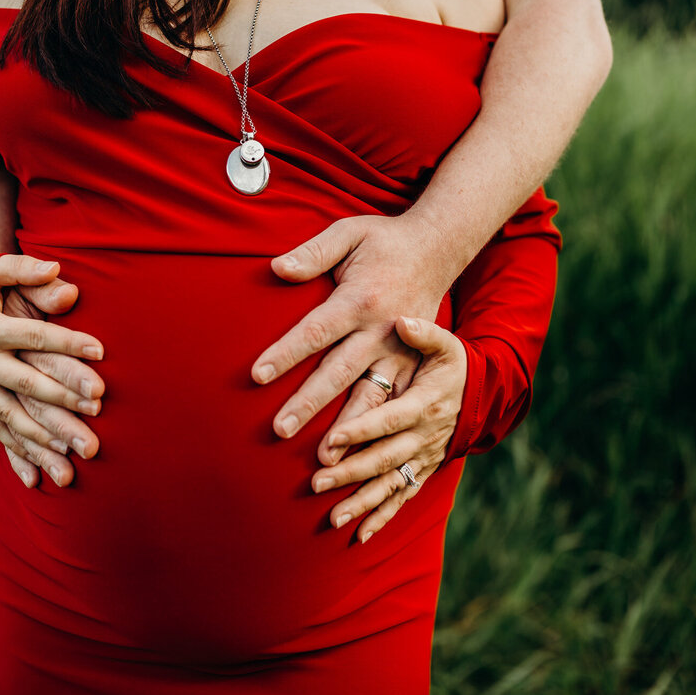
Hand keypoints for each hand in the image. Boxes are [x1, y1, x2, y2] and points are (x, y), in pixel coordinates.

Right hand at [0, 255, 104, 487]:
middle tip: (99, 413)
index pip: (35, 337)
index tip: (101, 351)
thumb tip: (57, 271)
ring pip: (14, 418)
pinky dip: (17, 456)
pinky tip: (39, 480)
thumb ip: (23, 271)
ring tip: (76, 457)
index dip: (68, 342)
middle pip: (29, 384)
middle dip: (64, 400)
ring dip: (44, 440)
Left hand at [251, 214, 456, 437]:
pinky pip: (396, 404)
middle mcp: (381, 331)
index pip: (316, 331)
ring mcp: (401, 352)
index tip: (258, 375)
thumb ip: (312, 252)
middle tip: (279, 430)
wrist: (437, 249)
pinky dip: (380, 432)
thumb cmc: (384, 241)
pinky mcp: (414, 365)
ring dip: (347, 430)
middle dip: (309, 403)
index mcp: (360, 300)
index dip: (287, 353)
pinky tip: (363, 458)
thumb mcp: (349, 233)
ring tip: (324, 462)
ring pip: (371, 398)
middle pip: (338, 373)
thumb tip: (277, 268)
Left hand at [309, 316, 466, 543]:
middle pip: (383, 458)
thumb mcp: (447, 344)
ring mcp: (423, 460)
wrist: (482, 397)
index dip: (361, 430)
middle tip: (316, 481)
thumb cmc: (454, 365)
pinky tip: (358, 536)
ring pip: (389, 485)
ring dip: (361, 503)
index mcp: (424, 404)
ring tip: (332, 517)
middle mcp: (423, 437)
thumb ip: (425, 333)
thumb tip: (403, 320)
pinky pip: (401, 499)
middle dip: (350, 472)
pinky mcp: (422, 473)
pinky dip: (382, 518)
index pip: (388, 419)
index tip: (331, 439)